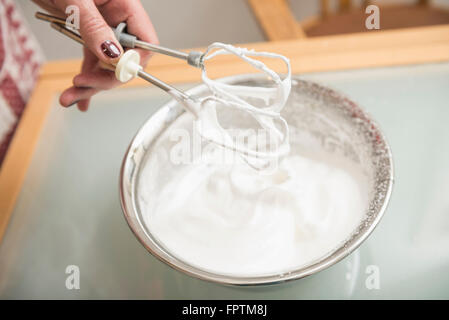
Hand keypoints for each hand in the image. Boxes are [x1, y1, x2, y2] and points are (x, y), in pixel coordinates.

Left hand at [32, 0, 158, 110]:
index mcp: (125, 4)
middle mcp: (117, 18)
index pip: (144, 42)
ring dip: (90, 84)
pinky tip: (78, 92)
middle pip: (125, 59)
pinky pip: (93, 60)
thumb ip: (95, 26)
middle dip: (105, 79)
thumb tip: (114, 54)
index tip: (113, 74)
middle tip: (83, 86)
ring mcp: (104, 27)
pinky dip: (86, 76)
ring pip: (106, 64)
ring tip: (70, 97)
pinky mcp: (88, 33)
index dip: (133, 62)